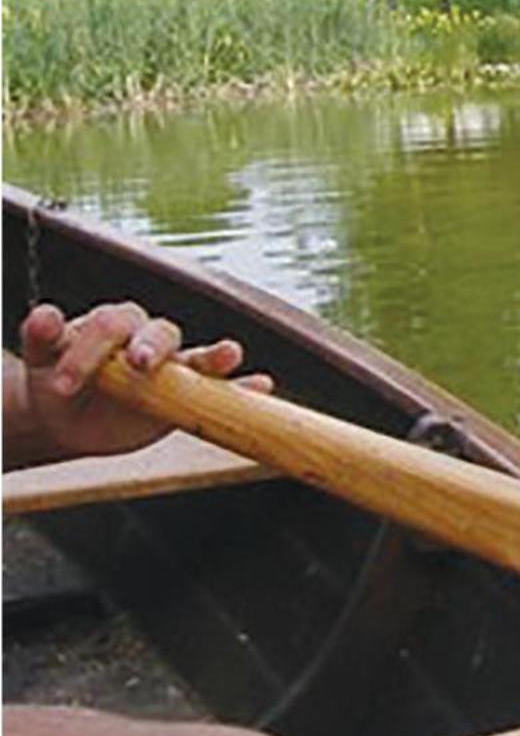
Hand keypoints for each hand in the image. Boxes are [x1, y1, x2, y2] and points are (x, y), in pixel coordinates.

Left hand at [10, 302, 273, 465]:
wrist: (69, 422)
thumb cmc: (56, 384)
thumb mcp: (41, 362)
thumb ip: (41, 338)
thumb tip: (43, 314)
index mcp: (113, 324)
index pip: (109, 324)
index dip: (87, 351)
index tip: (62, 384)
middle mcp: (148, 340)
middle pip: (161, 331)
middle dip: (154, 345)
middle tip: (139, 364)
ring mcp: (173, 369)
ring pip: (199, 355)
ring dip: (216, 355)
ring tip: (229, 354)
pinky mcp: (190, 397)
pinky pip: (223, 391)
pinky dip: (244, 387)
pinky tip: (261, 385)